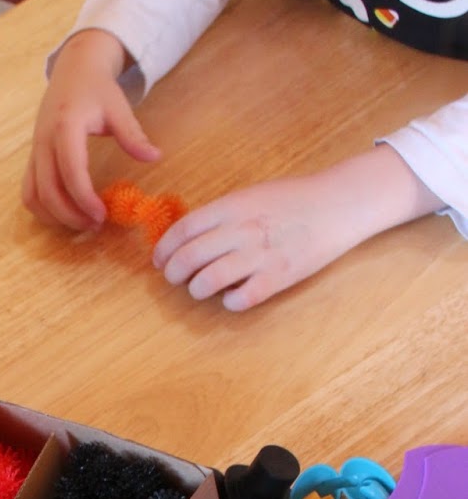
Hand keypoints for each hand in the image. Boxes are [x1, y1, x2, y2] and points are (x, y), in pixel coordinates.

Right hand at [22, 28, 160, 230]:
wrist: (73, 70)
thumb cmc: (97, 89)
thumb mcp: (118, 108)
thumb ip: (133, 135)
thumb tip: (154, 157)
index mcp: (65, 127)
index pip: (71, 172)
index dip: (84, 199)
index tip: (102, 215)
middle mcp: (44, 142)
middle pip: (48, 191)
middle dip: (70, 215)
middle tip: (95, 226)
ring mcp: (35, 151)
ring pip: (33, 196)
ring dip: (54, 216)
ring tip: (80, 223)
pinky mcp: (32, 158)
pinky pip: (29, 191)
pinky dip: (43, 209)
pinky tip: (64, 213)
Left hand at [153, 147, 442, 310]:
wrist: (339, 204)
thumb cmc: (293, 199)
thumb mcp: (250, 195)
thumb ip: (220, 215)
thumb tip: (187, 236)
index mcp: (231, 207)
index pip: (182, 231)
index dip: (164, 249)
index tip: (160, 260)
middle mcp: (241, 230)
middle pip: (188, 258)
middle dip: (172, 273)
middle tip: (174, 277)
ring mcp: (259, 255)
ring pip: (207, 282)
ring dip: (196, 289)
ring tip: (200, 289)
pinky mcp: (279, 277)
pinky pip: (240, 299)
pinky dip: (230, 302)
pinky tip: (233, 297)